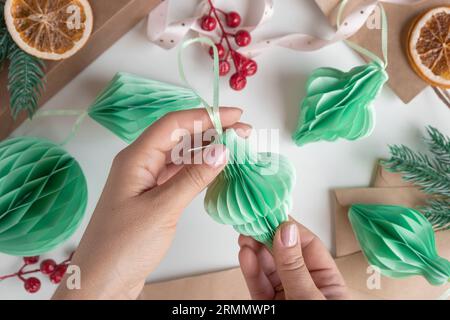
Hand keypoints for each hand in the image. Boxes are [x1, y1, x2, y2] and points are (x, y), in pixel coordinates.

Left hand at [53, 107, 249, 298]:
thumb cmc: (123, 246)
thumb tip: (222, 150)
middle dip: (211, 130)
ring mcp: (146, 181)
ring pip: (181, 156)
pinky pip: (179, 175)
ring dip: (207, 150)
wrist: (101, 282)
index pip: (174, 125)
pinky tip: (216, 169)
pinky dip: (199, 170)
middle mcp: (140, 164)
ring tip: (236, 148)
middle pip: (179, 137)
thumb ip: (193, 178)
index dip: (205, 115)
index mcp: (135, 158)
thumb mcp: (162, 209)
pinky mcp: (152, 198)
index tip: (234, 115)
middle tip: (243, 132)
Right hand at [239, 219, 348, 299]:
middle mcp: (306, 286)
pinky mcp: (269, 306)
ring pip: (268, 268)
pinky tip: (245, 255)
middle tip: (252, 221)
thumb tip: (286, 231)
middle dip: (267, 236)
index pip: (308, 246)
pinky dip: (250, 270)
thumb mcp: (310, 297)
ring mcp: (287, 296)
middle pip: (285, 254)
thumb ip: (295, 268)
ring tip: (245, 237)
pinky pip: (259, 285)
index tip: (272, 214)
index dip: (289, 228)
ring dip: (255, 251)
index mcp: (328, 282)